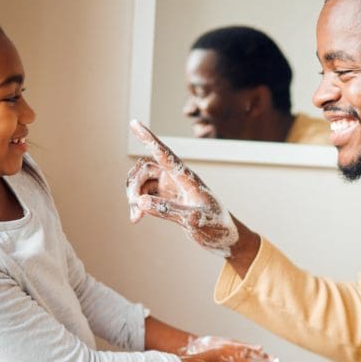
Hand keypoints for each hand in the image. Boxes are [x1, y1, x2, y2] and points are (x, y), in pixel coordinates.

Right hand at [126, 120, 238, 256]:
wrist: (227, 238)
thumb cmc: (218, 228)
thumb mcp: (195, 221)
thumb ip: (169, 211)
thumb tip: (141, 202)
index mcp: (188, 179)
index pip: (165, 155)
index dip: (149, 139)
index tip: (134, 123)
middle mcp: (178, 179)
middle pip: (146, 168)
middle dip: (134, 184)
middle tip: (134, 206)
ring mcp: (172, 187)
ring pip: (143, 180)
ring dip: (133, 195)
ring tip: (135, 217)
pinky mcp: (168, 198)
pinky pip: (145, 193)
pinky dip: (138, 204)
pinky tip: (136, 218)